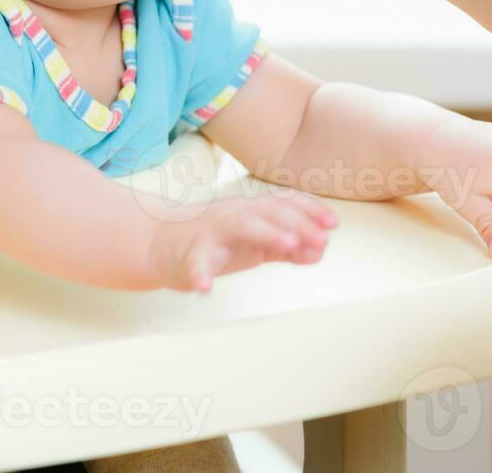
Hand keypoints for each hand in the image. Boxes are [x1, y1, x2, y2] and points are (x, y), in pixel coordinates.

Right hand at [148, 191, 337, 292]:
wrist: (158, 243)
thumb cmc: (212, 241)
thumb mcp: (253, 243)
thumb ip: (285, 247)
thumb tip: (319, 251)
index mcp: (250, 211)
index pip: (284, 204)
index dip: (310, 211)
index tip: (333, 224)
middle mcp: (233, 215)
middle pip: (268, 212)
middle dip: (297, 222)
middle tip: (321, 238)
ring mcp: (210, 232)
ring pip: (240, 226)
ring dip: (267, 233)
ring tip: (289, 244)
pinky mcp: (188, 255)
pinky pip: (194, 264)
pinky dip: (199, 275)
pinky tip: (205, 288)